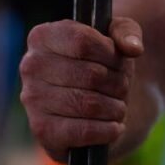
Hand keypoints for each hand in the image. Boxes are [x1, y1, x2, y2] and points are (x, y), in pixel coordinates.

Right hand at [19, 17, 143, 161]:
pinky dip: (108, 130)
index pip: (83, 42)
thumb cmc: (103, 66)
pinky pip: (84, 131)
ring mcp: (33, 99)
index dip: (111, 54)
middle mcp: (31, 66)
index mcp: (43, 37)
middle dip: (118, 84)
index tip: (118, 61)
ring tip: (118, 107)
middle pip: (91, 75)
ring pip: (90, 104)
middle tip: (121, 88)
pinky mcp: (43, 130)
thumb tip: (133, 48)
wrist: (93, 106)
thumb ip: (127, 32)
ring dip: (116, 108)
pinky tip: (114, 127)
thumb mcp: (117, 40)